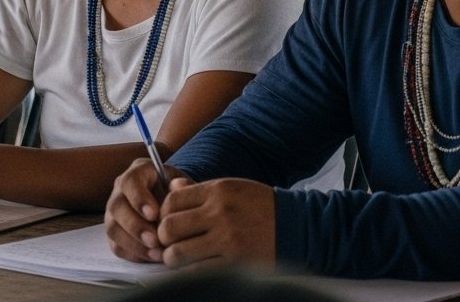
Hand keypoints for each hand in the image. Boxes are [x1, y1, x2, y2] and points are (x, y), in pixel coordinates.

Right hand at [105, 157, 185, 262]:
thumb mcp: (186, 185)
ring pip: (113, 228)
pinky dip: (134, 253)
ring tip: (157, 253)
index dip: (138, 199)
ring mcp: (115, 212)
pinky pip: (116, 245)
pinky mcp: (117, 232)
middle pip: (116, 206)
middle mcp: (121, 190)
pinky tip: (152, 256)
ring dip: (134, 243)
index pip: (129, 181)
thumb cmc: (182, 193)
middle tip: (155, 240)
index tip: (154, 214)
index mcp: (139, 172)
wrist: (178, 204)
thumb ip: (184, 186)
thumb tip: (179, 187)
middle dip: (135, 226)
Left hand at [156, 177, 275, 268]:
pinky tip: (192, 269)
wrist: (297, 226)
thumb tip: (171, 188)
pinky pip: (197, 272)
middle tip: (169, 242)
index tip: (168, 221)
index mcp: (218, 191)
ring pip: (177, 253)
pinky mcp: (235, 263)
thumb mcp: (232, 188)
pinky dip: (188, 272)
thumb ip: (199, 190)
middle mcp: (220, 213)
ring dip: (172, 258)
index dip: (163, 213)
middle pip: (168, 227)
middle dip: (163, 238)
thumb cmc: (261, 206)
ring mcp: (227, 240)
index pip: (171, 200)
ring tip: (178, 258)